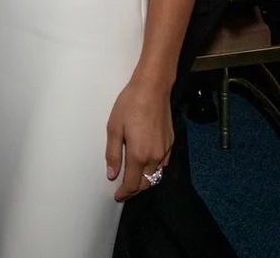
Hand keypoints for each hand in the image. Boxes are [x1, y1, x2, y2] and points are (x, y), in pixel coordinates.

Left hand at [105, 79, 172, 201]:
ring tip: (133, 176)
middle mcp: (155, 157)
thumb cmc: (130, 104)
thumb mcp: (114, 127)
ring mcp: (165, 150)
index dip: (124, 193)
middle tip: (123, 188)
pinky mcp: (171, 143)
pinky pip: (163, 164)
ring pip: (156, 175)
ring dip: (145, 180)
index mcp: (139, 155)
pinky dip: (154, 169)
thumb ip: (113, 153)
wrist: (152, 88)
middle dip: (134, 189)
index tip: (117, 196)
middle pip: (146, 183)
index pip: (132, 184)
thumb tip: (112, 175)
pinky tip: (146, 162)